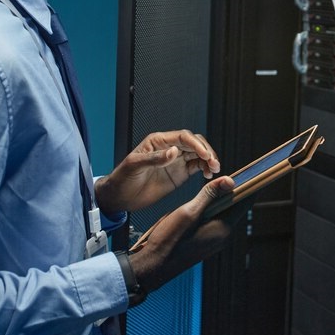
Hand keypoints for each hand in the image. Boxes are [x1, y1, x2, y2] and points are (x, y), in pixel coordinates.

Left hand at [95, 130, 220, 212]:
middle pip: (194, 143)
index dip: (196, 144)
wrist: (119, 197)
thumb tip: (174, 151)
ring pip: (198, 154)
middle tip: (214, 163)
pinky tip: (209, 174)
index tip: (205, 154)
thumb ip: (155, 158)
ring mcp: (176, 161)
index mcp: (158, 141)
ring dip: (209, 159)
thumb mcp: (135, 166)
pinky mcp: (179, 173)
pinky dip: (206, 168)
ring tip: (215, 169)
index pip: (183, 137)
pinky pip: (197, 166)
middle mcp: (170, 148)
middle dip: (206, 151)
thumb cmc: (122, 178)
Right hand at [126, 176, 245, 294]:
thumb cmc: (169, 241)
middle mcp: (223, 236)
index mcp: (223, 228)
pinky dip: (212, 209)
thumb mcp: (189, 212)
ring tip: (212, 186)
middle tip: (226, 174)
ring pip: (223, 213)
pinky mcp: (205, 241)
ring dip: (219, 200)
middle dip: (232, 190)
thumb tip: (229, 180)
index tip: (249, 171)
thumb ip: (209, 195)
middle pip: (235, 206)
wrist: (154, 265)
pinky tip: (201, 203)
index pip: (244, 202)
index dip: (247, 185)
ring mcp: (214, 240)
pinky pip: (214, 220)